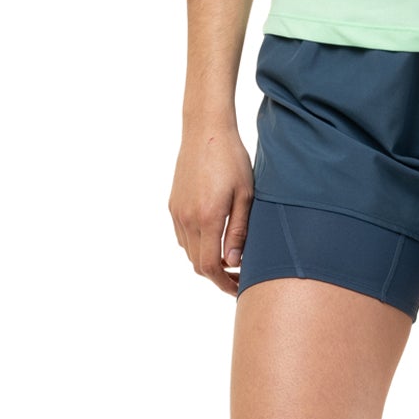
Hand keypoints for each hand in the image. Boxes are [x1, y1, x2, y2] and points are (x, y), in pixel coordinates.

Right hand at [169, 116, 253, 295]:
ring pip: (188, 251)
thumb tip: (234, 263)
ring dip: (206, 261)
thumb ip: (239, 231)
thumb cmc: (232, 159)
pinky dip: (196, 246)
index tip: (239, 288)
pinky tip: (214, 239)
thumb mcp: (245, 195)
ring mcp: (177, 211)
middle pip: (197, 264)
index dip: (224, 283)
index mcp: (208, 217)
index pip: (210, 266)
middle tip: (240, 277)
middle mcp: (187, 218)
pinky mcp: (173, 204)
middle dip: (217, 276)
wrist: (205, 131)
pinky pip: (181, 236)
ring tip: (229, 259)